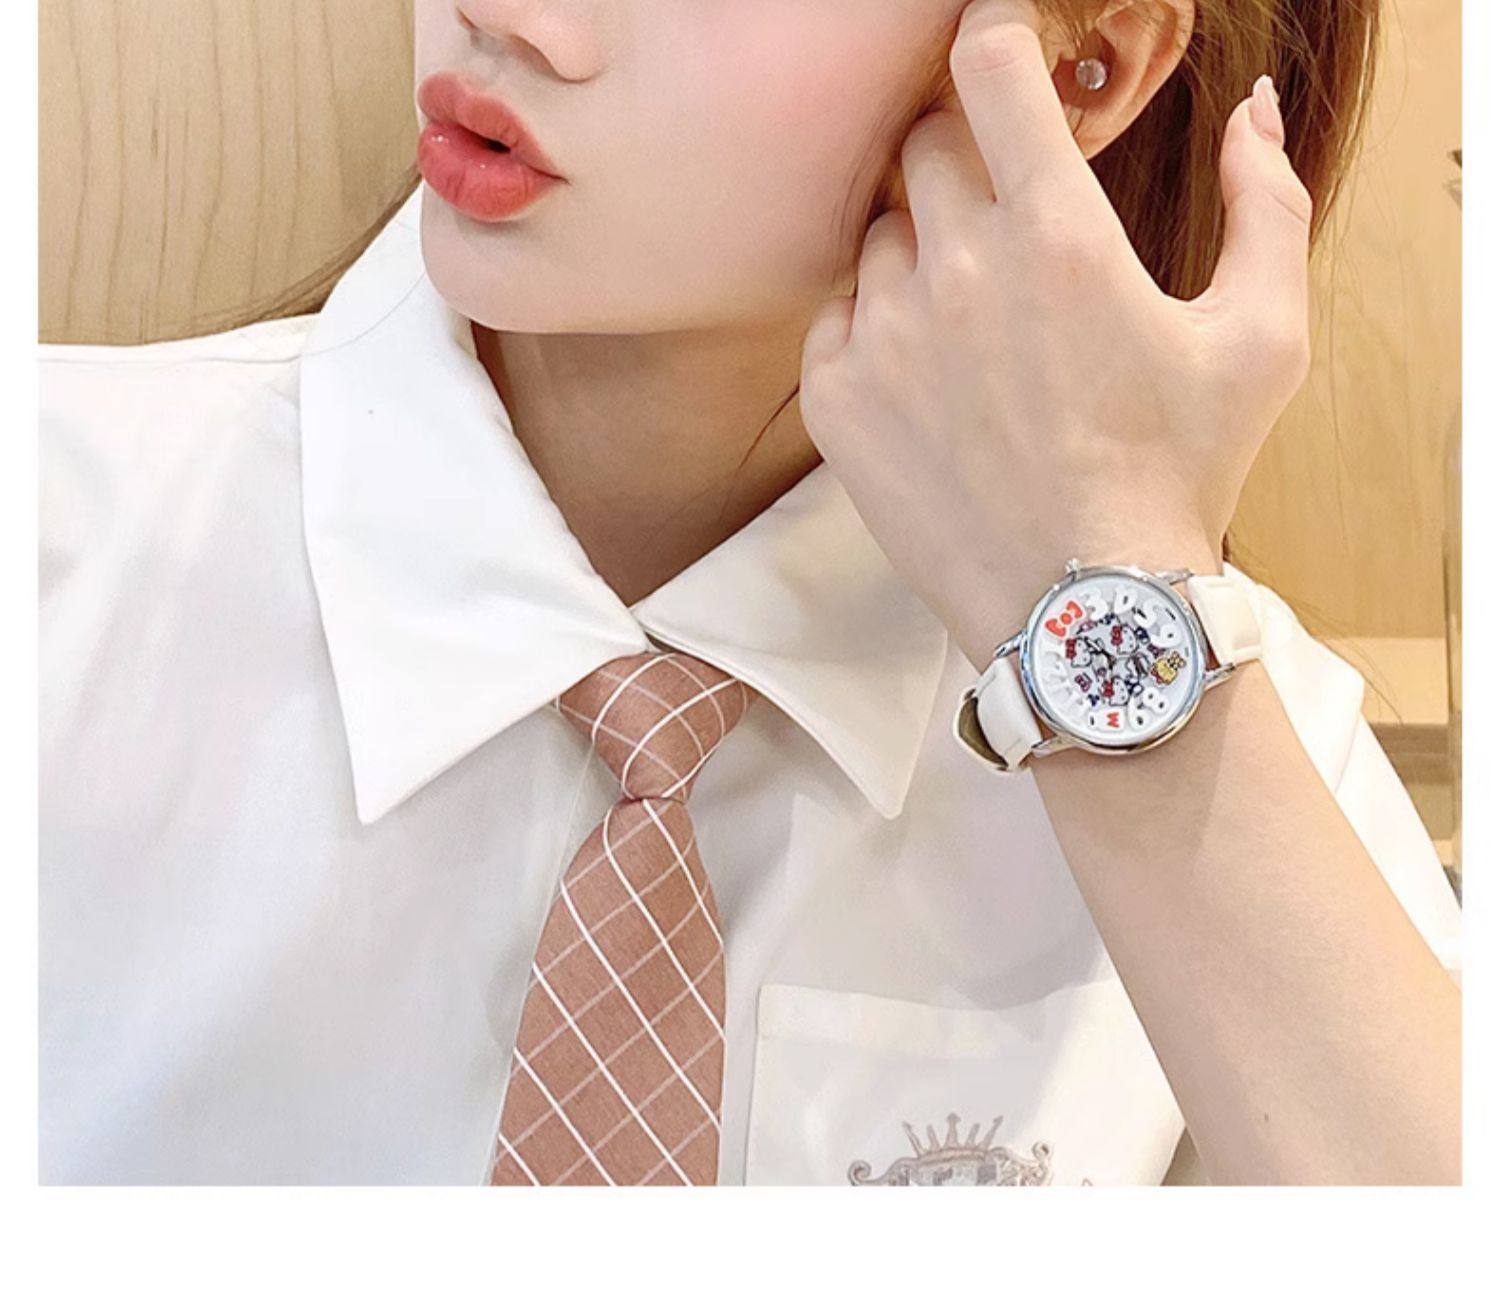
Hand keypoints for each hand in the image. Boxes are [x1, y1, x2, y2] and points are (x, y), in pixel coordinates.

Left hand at [797, 0, 1313, 669]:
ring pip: (882, 233)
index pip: (990, 68)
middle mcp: (960, 271)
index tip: (1000, 49)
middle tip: (1007, 217)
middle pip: (927, 145)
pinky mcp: (838, 401)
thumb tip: (1250, 110)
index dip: (993, 35)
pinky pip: (836, 315)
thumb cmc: (1179, 477)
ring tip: (976, 323)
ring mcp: (887, 337)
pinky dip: (874, 324)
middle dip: (967, 157)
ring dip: (923, 247)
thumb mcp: (1262, 340)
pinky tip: (926, 373)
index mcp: (1060, 237)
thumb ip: (1266, 202)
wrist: (1085, 614)